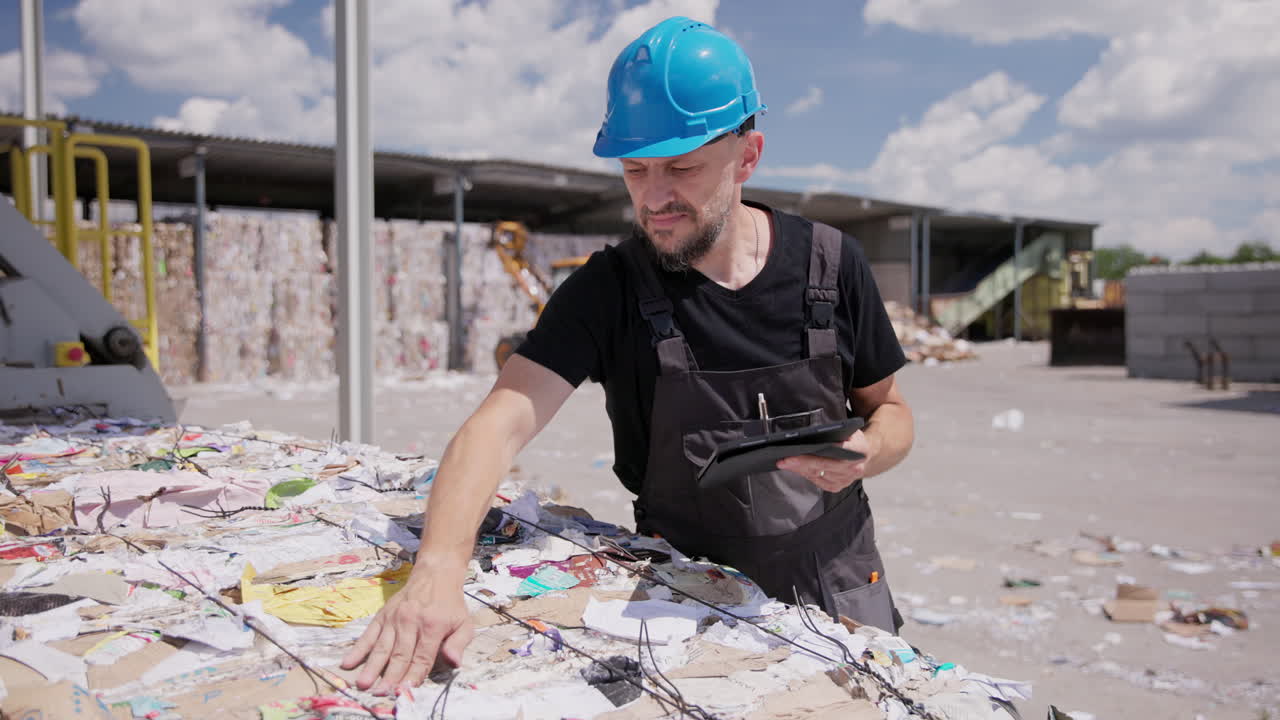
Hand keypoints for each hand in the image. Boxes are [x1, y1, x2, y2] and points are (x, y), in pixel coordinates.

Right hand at [340, 565, 473, 693]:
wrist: (436, 575)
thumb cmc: (451, 605)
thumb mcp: (464, 623)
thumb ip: (459, 644)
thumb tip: (454, 663)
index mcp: (432, 627)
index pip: (421, 658)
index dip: (413, 676)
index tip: (404, 691)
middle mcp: (411, 622)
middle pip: (399, 655)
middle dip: (390, 676)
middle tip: (381, 693)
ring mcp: (394, 619)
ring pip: (382, 647)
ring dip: (372, 666)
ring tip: (363, 683)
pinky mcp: (382, 616)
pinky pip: (368, 634)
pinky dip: (358, 649)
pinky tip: (348, 662)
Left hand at [776, 429, 875, 492]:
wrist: (866, 454)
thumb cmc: (852, 439)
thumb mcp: (848, 429)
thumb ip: (835, 431)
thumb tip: (811, 434)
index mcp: (859, 450)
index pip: (835, 451)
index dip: (816, 453)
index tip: (798, 450)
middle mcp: (854, 468)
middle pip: (823, 466)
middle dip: (801, 462)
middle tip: (783, 460)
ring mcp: (846, 479)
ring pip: (818, 475)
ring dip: (800, 469)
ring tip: (785, 463)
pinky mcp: (838, 486)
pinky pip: (818, 482)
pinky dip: (806, 475)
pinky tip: (796, 469)